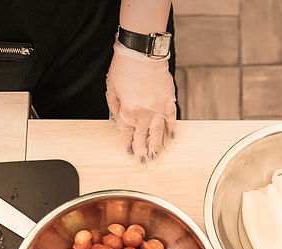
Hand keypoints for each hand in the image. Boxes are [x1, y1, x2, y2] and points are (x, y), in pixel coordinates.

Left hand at [105, 41, 176, 161]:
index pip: (127, 132)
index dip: (127, 143)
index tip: (128, 151)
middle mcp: (143, 114)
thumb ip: (114, 107)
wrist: (142, 53)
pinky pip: (171, 120)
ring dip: (156, 146)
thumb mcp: (111, 89)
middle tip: (143, 161)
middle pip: (142, 136)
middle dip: (141, 150)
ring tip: (156, 156)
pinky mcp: (168, 101)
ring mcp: (158, 109)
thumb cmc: (124, 67)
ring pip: (157, 133)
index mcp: (127, 112)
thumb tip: (118, 120)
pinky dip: (171, 129)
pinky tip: (171, 138)